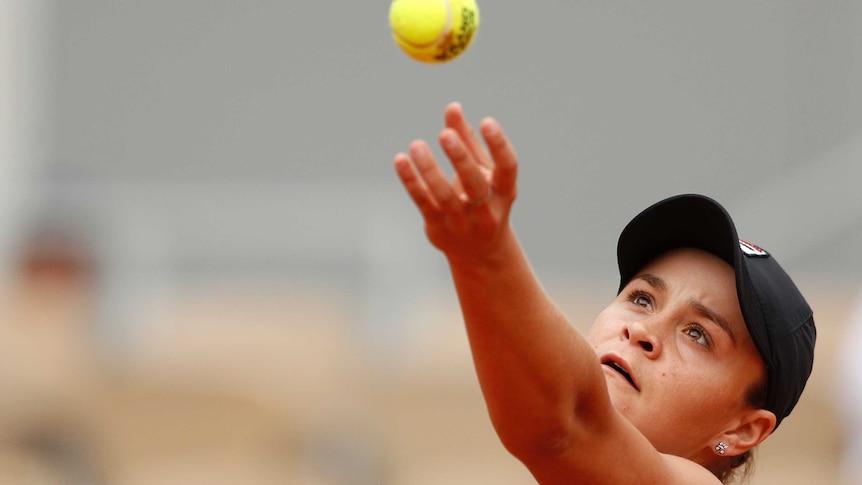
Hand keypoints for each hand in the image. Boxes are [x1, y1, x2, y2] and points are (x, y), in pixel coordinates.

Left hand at [394, 102, 517, 261]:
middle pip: (475, 184)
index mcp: (504, 191)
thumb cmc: (481, 199)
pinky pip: (424, 203)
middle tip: (445, 134)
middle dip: (461, 158)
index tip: (487, 121)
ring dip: (430, 170)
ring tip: (416, 145)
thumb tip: (452, 107)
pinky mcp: (439, 229)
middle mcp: (487, 210)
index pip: (507, 167)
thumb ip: (467, 139)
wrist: (479, 252)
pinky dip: (411, 182)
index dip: (499, 145)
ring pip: (445, 196)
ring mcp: (463, 223)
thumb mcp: (481, 170)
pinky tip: (400, 160)